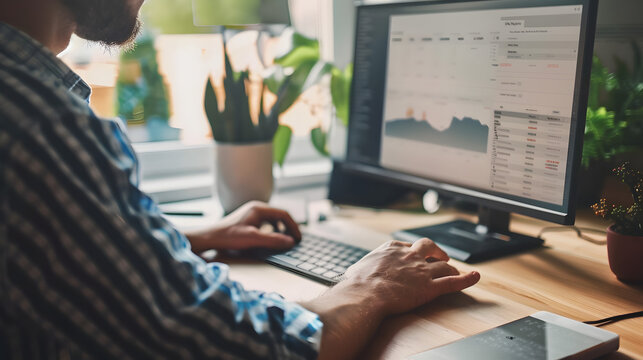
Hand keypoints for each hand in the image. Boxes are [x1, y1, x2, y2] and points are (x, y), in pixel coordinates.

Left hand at [185, 201, 301, 253]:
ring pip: (274, 218)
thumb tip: (290, 242)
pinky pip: (267, 222)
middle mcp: (257, 207)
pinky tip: (274, 237)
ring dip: (282, 228)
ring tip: (287, 239)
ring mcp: (253, 212)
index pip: (284, 214)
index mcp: (259, 208)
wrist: (211, 237)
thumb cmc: (229, 237)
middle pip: (280, 215)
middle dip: (290, 227)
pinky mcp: (249, 219)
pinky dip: (274, 229)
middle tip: (296, 240)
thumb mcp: (253, 239)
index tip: (298, 238)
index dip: (293, 226)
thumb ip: (273, 240)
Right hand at [341, 238, 479, 314]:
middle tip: (440, 256)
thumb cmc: (357, 283)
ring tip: (455, 271)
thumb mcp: (358, 268)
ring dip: (451, 267)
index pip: (409, 245)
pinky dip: (467, 279)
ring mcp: (422, 271)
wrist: (365, 294)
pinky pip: (453, 281)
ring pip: (444, 265)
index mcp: (393, 248)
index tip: (415, 256)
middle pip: (430, 247)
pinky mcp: (430, 287)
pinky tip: (476, 276)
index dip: (415, 251)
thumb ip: (364, 267)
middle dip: (437, 251)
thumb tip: (357, 273)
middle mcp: (410, 256)